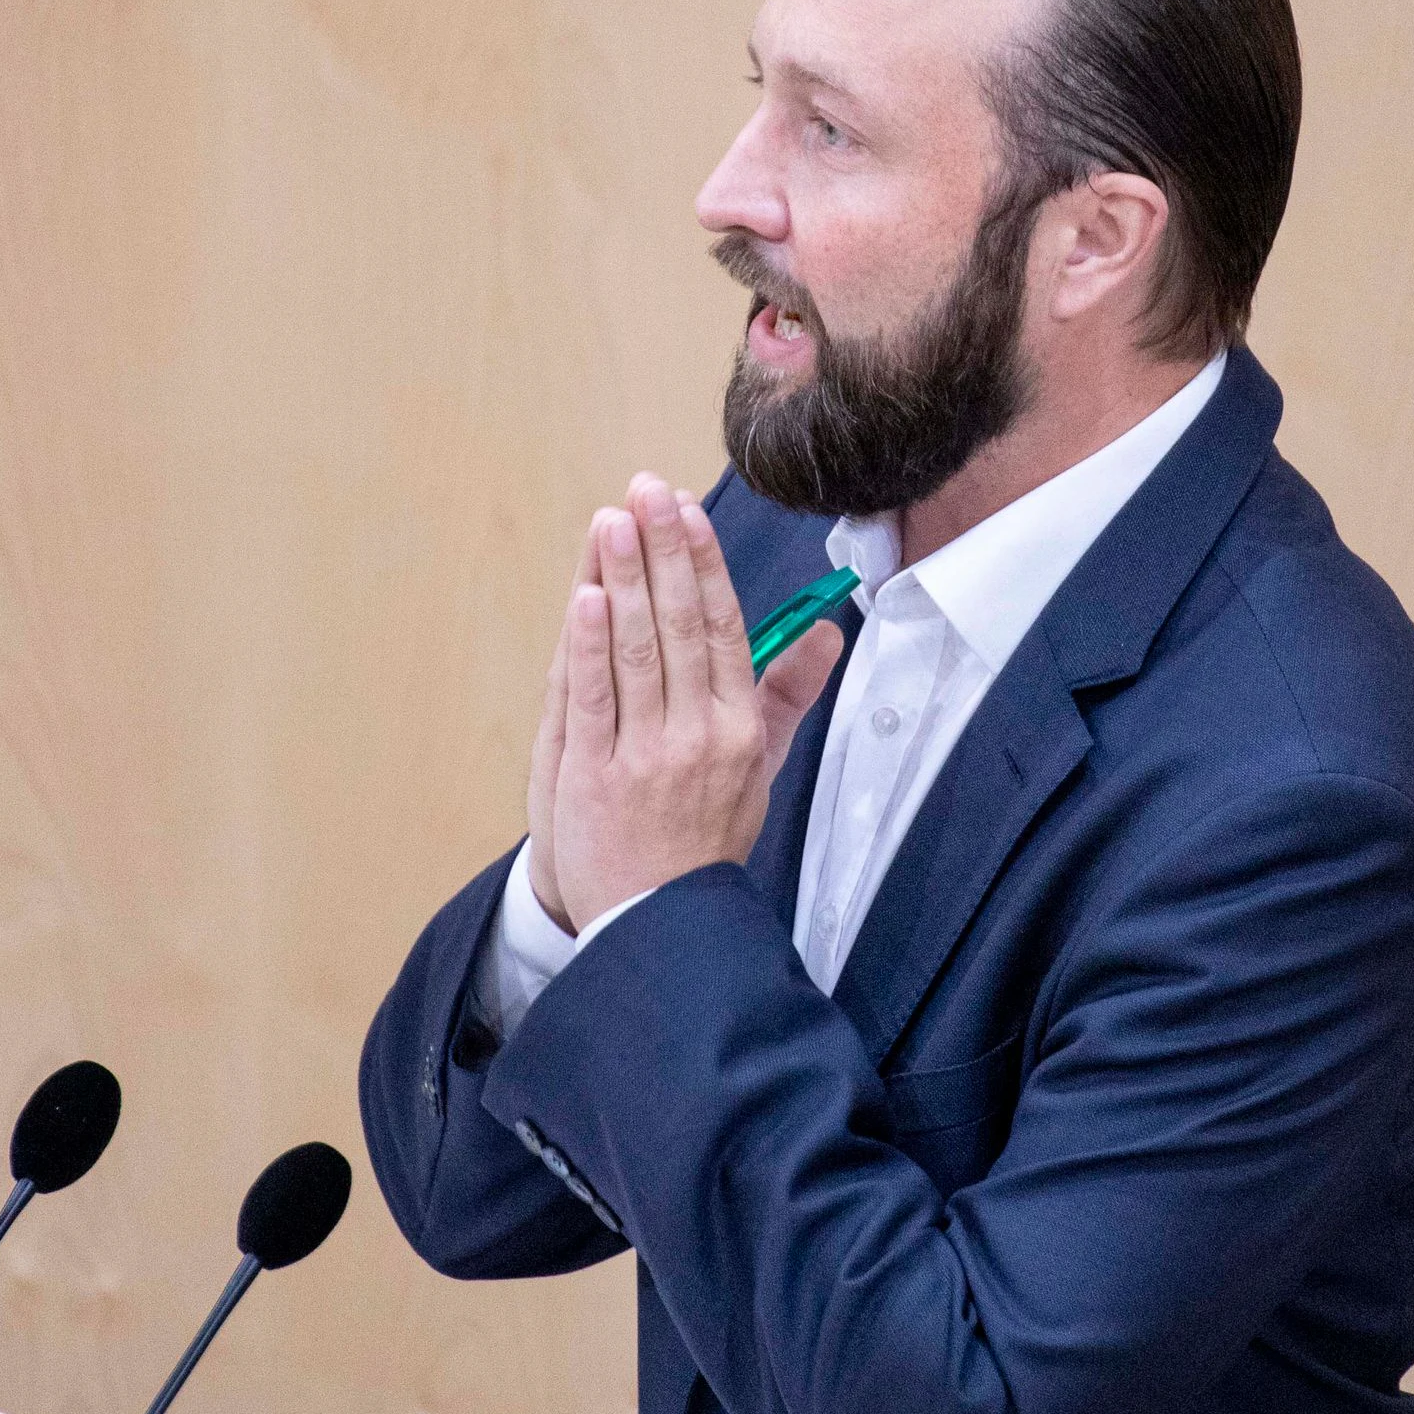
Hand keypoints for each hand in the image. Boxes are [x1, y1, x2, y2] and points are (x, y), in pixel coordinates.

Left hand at [530, 473, 841, 936]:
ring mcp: (644, 756)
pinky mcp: (593, 778)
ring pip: (636, 653)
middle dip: (662, 551)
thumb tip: (826, 631)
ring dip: (624, 580)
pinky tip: (586, 597)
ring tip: (611, 522)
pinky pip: (594, 700)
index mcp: (739, 730)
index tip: (687, 513)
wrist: (658, 923)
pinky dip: (589, 646)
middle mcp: (697, 737)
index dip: (704, 566)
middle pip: (681, 627)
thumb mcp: (761, 767)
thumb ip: (788, 693)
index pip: (724, 629)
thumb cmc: (705, 838)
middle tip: (646, 490)